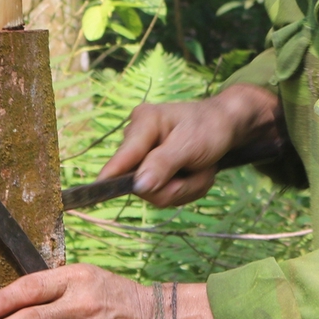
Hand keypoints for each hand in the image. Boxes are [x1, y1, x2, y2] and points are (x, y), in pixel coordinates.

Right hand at [97, 84, 280, 208]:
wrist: (226, 126)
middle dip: (174, 186)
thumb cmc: (209, 128)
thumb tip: (137, 186)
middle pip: (141, 183)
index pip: (123, 157)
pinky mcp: (152, 170)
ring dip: (184, 188)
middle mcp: (137, 139)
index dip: (110, 178)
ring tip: (200, 168)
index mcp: (143, 122)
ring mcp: (143, 157)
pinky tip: (194, 173)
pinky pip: (163, 194)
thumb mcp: (191, 145)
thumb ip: (163, 164)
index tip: (93, 196)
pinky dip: (185, 189)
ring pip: (155, 193)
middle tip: (199, 172)